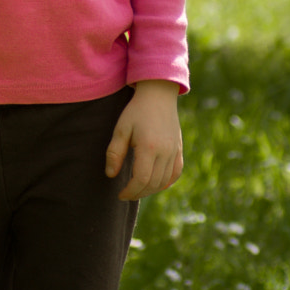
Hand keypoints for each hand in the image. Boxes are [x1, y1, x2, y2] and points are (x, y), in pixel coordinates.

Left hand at [105, 79, 182, 200]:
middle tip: (126, 194)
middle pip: (153, 183)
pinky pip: (175, 173)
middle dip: (138, 193)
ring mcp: (174, 151)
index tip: (120, 194)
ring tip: (137, 189)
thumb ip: (115, 153)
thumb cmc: (136, 111)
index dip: (130, 191)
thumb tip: (111, 175)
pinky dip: (166, 182)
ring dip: (151, 190)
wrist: (158, 95)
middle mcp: (164, 152)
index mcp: (148, 147)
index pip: (141, 179)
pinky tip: (156, 185)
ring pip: (164, 181)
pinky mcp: (179, 149)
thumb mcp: (121, 129)